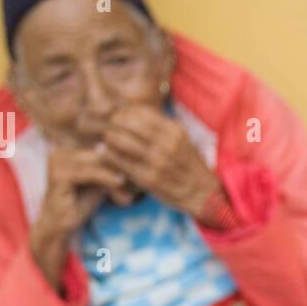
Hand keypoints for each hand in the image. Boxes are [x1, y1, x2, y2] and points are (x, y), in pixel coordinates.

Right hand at [30, 131, 133, 290]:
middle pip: (100, 151)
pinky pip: (90, 172)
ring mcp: (57, 161)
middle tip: (139, 177)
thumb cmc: (81, 204)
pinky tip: (121, 183)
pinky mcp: (59, 175)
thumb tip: (139, 156)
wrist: (60, 226)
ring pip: (97, 160)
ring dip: (117, 174)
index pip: (101, 145)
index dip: (122, 156)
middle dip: (121, 166)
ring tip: (130, 186)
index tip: (141, 168)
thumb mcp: (101, 182)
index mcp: (68, 148)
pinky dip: (107, 177)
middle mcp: (60, 150)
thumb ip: (113, 168)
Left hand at [101, 104, 221, 218]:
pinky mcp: (149, 180)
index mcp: (176, 131)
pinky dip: (109, 155)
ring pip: (123, 142)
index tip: (119, 114)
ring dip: (109, 137)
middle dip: (115, 122)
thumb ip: (162, 127)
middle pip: (130, 124)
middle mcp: (168, 145)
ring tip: (106, 137)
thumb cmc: (187, 165)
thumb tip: (135, 112)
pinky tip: (104, 151)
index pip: (143, 112)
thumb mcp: (182, 140)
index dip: (126, 111)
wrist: (203, 194)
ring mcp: (158, 163)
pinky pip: (122, 163)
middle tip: (108, 125)